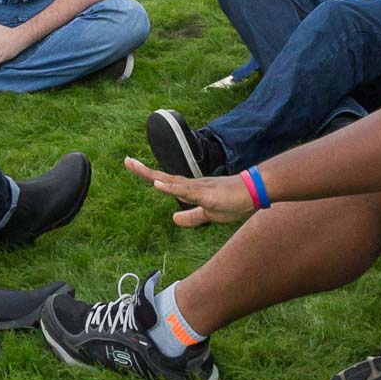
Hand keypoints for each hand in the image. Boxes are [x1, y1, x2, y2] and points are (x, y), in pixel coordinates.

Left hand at [124, 156, 256, 227]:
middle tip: (127, 161)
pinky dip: (170, 187)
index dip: (150, 176)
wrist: (254, 193)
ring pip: (171, 181)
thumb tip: (174, 219)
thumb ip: (192, 216)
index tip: (134, 166)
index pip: (166, 182)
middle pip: (163, 177)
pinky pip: (185, 191)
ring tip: (135, 167)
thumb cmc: (233, 201)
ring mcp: (198, 187)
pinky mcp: (206, 193)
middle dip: (144, 170)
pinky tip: (158, 184)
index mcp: (190, 190)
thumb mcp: (209, 214)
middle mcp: (191, 185)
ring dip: (152, 175)